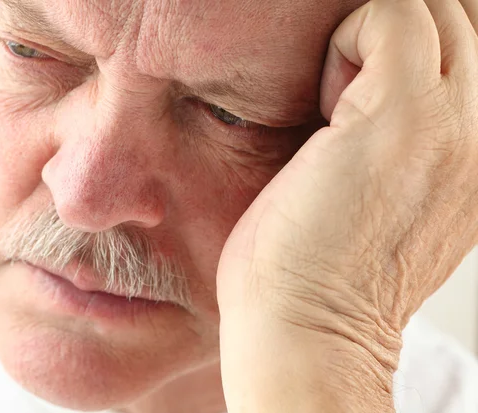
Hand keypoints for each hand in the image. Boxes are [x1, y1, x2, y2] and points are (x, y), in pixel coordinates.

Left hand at [217, 0, 477, 411]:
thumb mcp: (385, 201)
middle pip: (459, 25)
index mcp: (474, 157)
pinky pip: (391, 18)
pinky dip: (349, 40)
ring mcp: (451, 125)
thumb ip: (402, 142)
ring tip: (335, 106)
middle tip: (341, 98)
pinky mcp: (403, 119)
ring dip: (373, 39)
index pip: (471, 52)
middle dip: (396, 37)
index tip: (357, 91)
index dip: (413, 51)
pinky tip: (323, 104)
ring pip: (434, 12)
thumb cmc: (319, 270)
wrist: (306, 328)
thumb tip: (364, 94)